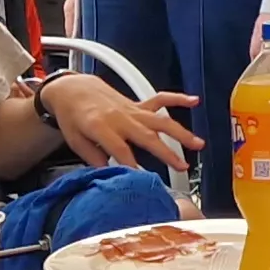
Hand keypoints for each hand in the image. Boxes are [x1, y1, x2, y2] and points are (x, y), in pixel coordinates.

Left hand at [45, 75, 201, 170]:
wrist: (72, 89)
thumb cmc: (72, 116)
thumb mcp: (74, 140)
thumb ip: (92, 156)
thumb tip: (107, 173)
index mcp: (101, 127)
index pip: (120, 150)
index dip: (132, 166)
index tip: (143, 180)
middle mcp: (120, 117)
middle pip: (147, 136)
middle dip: (166, 152)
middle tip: (181, 167)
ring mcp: (132, 110)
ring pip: (160, 121)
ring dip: (181, 132)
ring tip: (198, 144)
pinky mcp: (138, 104)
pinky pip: (161, 99)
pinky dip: (178, 99)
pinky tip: (194, 101)